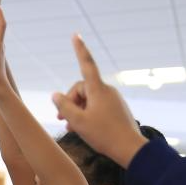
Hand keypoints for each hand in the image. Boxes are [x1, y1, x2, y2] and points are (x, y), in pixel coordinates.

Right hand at [51, 35, 147, 166]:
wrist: (130, 148)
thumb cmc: (104, 134)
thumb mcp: (78, 121)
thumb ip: (64, 106)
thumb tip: (55, 95)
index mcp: (98, 89)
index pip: (86, 64)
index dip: (79, 50)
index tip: (75, 35)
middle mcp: (106, 91)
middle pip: (81, 89)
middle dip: (70, 102)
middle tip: (61, 119)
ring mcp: (112, 100)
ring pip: (88, 100)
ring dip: (77, 111)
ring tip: (70, 127)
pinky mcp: (116, 109)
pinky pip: (96, 107)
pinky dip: (86, 114)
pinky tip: (81, 129)